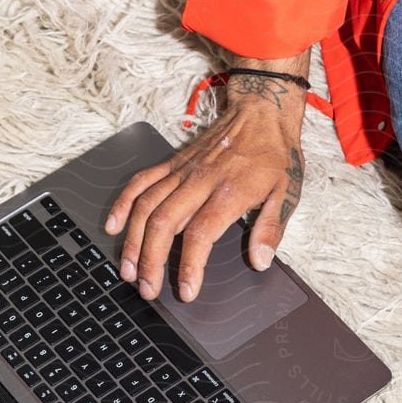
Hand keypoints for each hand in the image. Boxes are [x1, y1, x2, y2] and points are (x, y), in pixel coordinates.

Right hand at [101, 93, 305, 302]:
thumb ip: (271, 228)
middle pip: (163, 224)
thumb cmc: (274, 153)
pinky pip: (140, 181)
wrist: (261, 111)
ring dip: (133, 240)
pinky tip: (114, 226)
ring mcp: (181, 170)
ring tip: (127, 269)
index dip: (189, 266)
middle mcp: (199, 181)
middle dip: (151, 261)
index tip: (185, 291)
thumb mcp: (287, 191)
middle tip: (148, 289)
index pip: (200, 235)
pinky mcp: (172, 162)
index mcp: (228, 192)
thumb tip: (260, 261)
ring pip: (146, 206)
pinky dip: (124, 203)